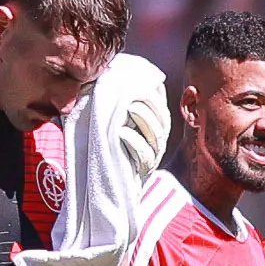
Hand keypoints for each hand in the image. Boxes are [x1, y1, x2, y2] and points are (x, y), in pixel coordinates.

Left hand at [110, 59, 171, 179]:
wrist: (103, 189)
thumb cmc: (105, 151)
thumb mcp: (111, 123)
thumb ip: (115, 105)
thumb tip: (110, 76)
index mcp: (153, 126)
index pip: (159, 104)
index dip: (153, 91)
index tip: (140, 79)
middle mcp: (157, 141)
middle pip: (162, 118)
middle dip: (150, 103)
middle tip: (133, 92)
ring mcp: (153, 157)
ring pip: (157, 135)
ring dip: (145, 119)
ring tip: (129, 107)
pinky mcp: (144, 172)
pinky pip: (145, 155)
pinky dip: (135, 142)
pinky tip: (121, 133)